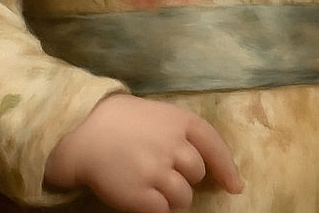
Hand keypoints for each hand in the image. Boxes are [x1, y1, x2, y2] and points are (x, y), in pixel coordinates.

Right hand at [44, 93, 243, 212]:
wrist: (84, 133)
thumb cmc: (124, 122)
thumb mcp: (158, 115)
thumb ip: (183, 134)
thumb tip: (212, 166)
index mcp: (179, 121)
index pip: (213, 146)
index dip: (227, 168)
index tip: (234, 186)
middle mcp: (172, 146)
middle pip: (196, 173)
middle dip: (184, 176)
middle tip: (163, 169)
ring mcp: (157, 171)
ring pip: (183, 198)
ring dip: (172, 195)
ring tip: (150, 181)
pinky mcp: (141, 196)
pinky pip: (163, 211)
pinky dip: (155, 206)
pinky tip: (140, 192)